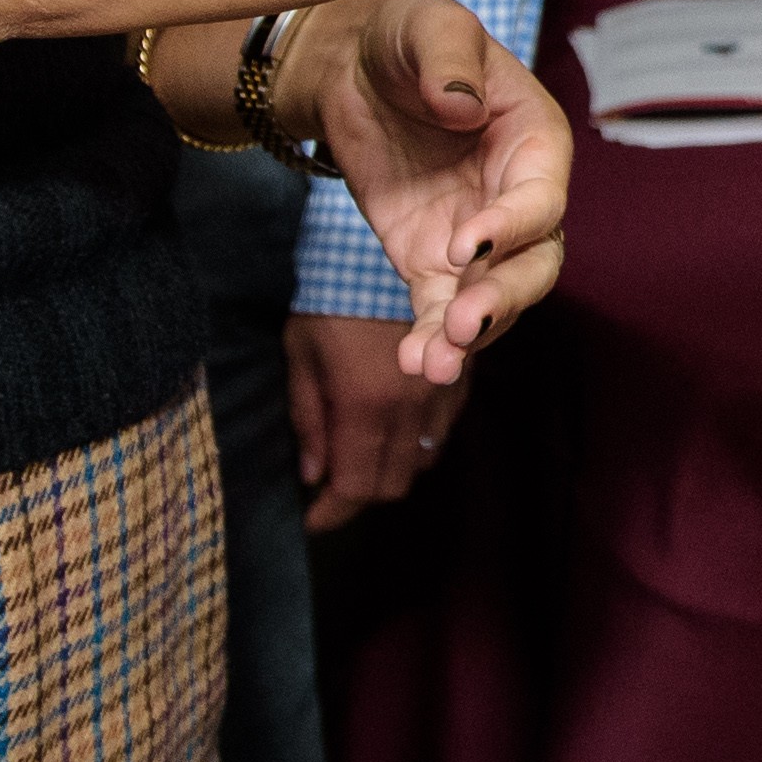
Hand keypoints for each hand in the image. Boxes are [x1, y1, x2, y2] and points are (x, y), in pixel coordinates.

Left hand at [277, 0, 572, 381]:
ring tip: (432, 364)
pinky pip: (441, 309)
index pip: (542, 198)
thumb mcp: (428, 26)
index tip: (463, 245)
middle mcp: (516, 197)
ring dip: (471, 334)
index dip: (511, 226)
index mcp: (535, 141)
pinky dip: (432, 338)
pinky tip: (413, 362)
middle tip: (463, 325)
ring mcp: (475, 236)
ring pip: (495, 299)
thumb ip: (449, 60)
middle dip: (504, 298)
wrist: (351, 64)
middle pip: (535, 263)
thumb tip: (460, 108)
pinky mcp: (431, 261)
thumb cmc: (407, 35)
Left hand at [284, 309, 467, 529]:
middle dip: (357, 494)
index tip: (309, 520)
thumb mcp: (300, 350)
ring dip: (388, 470)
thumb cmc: (327, 292)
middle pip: (392, 482)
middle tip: (329, 489)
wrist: (380, 241)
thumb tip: (312, 474)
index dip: (331, 512)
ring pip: (420, 460)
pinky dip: (415, 443)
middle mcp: (413, 406)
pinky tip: (391, 431)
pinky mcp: (461, 373)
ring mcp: (443, 390)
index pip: (355, 486)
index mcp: (367, 403)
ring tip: (356, 459)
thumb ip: (307, 417)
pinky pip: (442, 430)